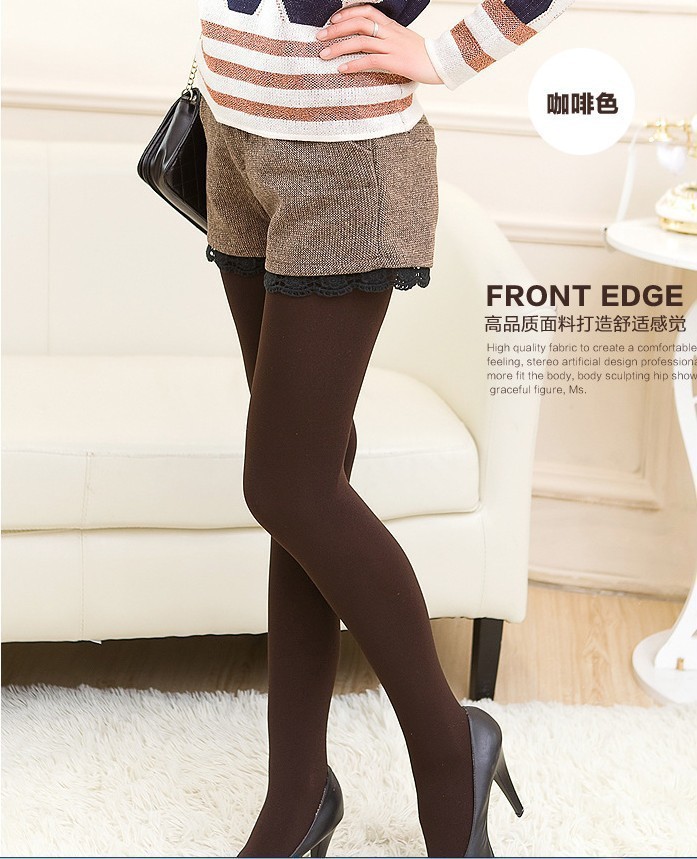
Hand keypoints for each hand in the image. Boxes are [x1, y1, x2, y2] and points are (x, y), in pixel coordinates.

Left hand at [315, 3, 443, 84]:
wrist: (442, 63)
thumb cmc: (423, 56)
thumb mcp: (404, 41)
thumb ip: (388, 39)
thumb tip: (372, 44)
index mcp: (391, 26)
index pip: (366, 11)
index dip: (347, 13)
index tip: (332, 20)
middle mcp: (390, 33)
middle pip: (358, 23)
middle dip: (336, 29)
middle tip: (319, 37)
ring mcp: (392, 47)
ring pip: (360, 41)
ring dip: (339, 47)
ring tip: (323, 55)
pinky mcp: (395, 62)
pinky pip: (370, 61)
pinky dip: (353, 65)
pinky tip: (341, 69)